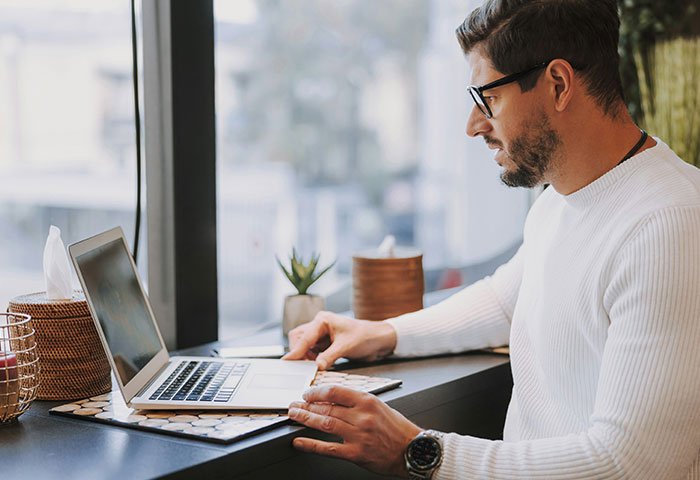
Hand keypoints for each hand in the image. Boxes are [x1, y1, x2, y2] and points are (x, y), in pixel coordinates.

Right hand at [282, 311, 396, 369]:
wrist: (378, 340)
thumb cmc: (365, 336)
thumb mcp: (346, 347)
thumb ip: (329, 357)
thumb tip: (316, 366)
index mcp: (323, 320)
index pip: (305, 337)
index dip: (295, 351)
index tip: (287, 361)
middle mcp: (320, 325)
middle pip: (299, 338)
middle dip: (299, 352)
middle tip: (301, 366)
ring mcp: (322, 334)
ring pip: (304, 345)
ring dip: (305, 356)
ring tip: (311, 367)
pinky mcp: (326, 343)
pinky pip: (312, 351)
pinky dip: (312, 359)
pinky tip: (317, 365)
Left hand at [288, 385, 421, 476]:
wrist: (413, 450)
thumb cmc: (398, 429)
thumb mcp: (380, 406)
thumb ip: (357, 402)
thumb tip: (333, 400)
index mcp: (368, 401)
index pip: (335, 392)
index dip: (317, 392)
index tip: (307, 394)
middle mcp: (362, 416)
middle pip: (327, 408)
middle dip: (306, 406)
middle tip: (294, 405)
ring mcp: (358, 435)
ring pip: (324, 424)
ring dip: (305, 419)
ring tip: (294, 416)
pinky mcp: (356, 453)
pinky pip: (328, 448)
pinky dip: (310, 444)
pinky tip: (298, 441)